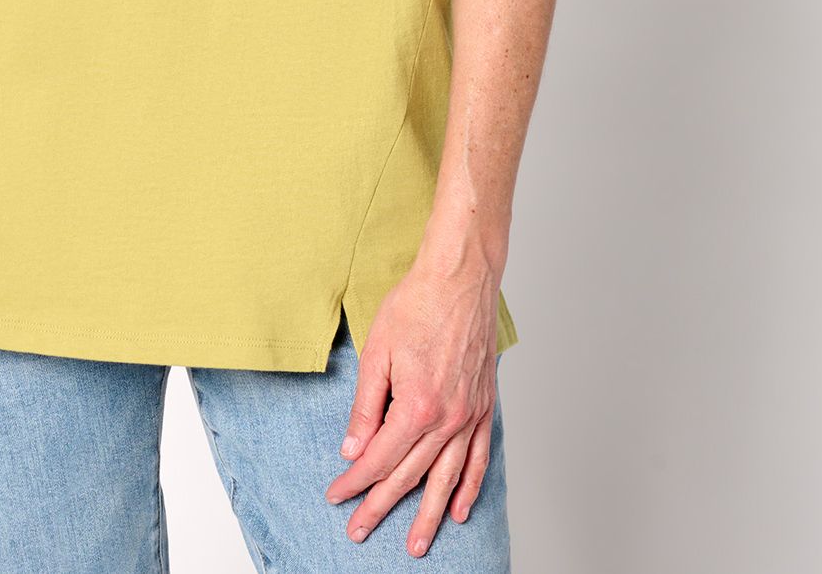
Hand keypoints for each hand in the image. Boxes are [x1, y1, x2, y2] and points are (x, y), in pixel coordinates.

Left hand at [325, 265, 499, 555]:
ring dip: (429, 514)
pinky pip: (479, 458)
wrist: (460, 278)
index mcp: (415, 406)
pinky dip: (470, 487)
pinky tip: (460, 509)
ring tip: (416, 544)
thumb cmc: (416, 305)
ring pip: (447, 477)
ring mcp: (470, 414)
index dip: (355, 481)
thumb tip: (354, 449)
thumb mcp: (377, 352)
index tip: (337, 496)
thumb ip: (365, 406)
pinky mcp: (484, 406)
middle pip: (409, 474)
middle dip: (382, 506)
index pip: (379, 457)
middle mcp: (447, 418)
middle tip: (360, 531)